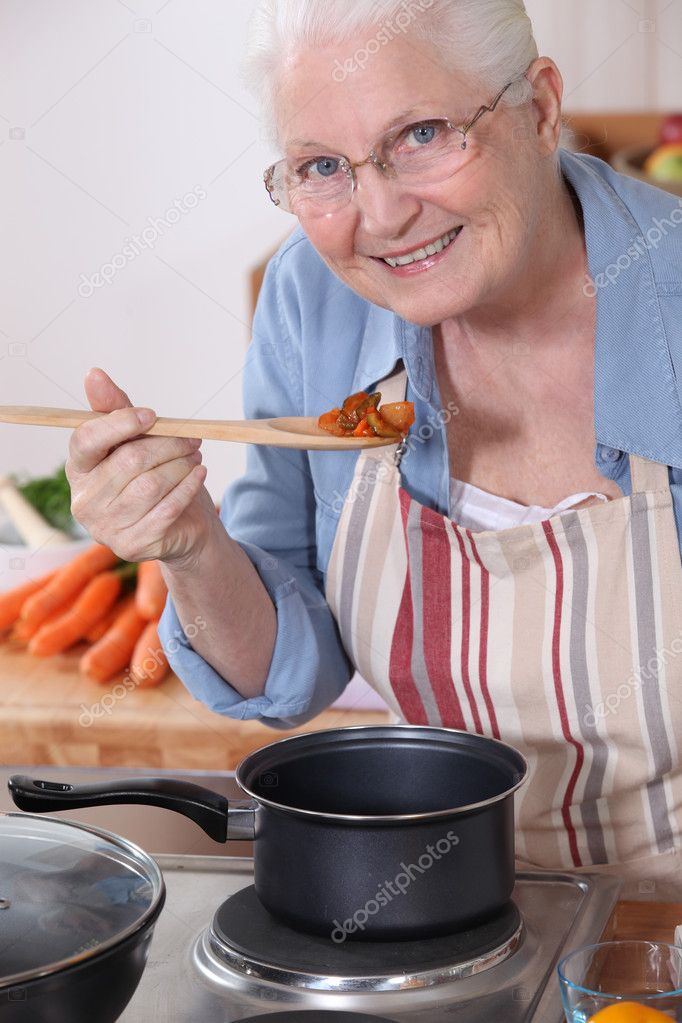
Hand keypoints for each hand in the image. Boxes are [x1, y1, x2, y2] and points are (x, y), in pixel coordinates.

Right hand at [66, 367, 216, 567]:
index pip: (86, 440)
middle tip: (191, 437)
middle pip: (129, 461)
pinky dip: (188, 486)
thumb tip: (93, 374)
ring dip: (181, 465)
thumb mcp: (135, 440)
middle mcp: (84, 500)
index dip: (120, 423)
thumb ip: (115, 410)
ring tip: (195, 456)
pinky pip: (167, 508)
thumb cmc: (152, 475)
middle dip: (167, 444)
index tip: (153, 415)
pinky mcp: (132, 545)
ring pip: (151, 484)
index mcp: (78, 469)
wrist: (180, 526)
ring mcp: (106, 527)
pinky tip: (199, 474)